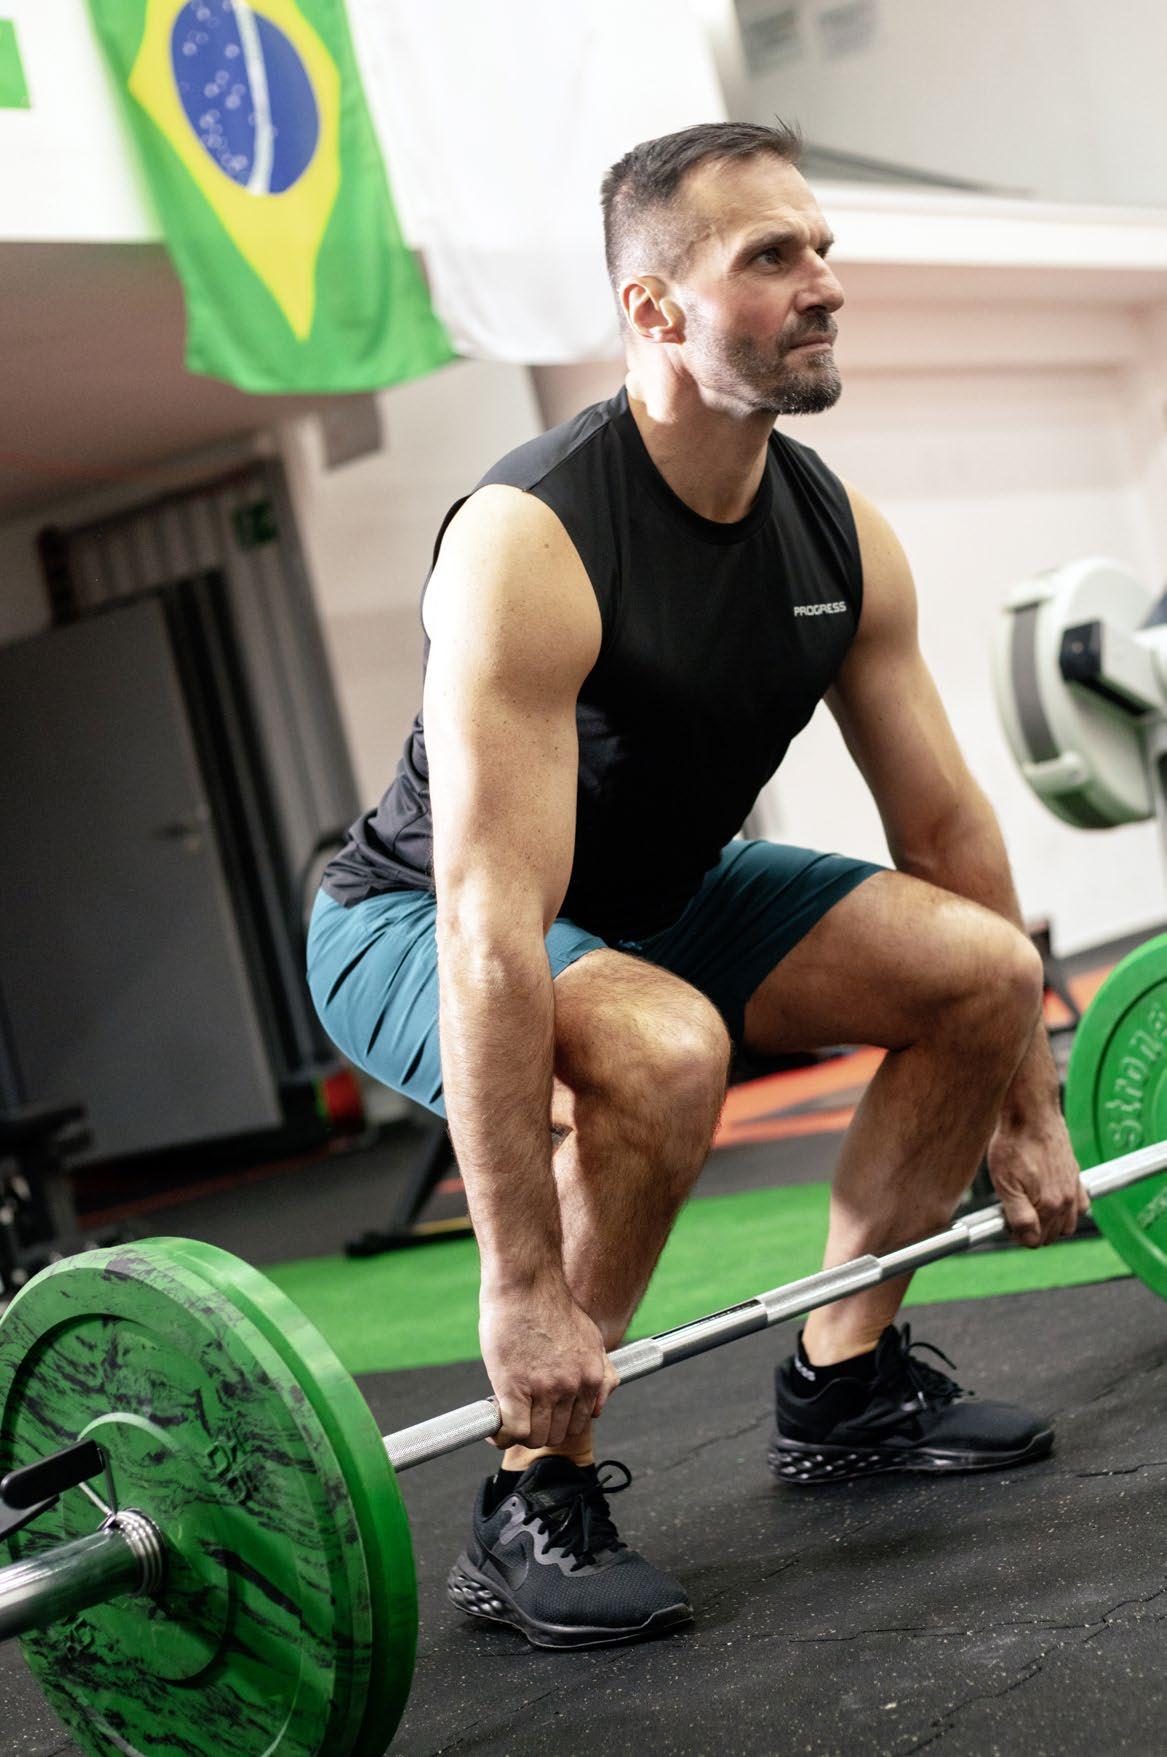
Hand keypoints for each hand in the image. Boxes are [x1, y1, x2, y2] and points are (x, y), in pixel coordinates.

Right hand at [479, 1275, 620, 1449]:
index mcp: (592, 1376)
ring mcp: (546, 1389)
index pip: (578, 1424)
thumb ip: (599, 1371)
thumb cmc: (548, 1304)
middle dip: (538, 1428)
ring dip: (518, 1431)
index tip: (540, 1414)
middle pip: (557, 1435)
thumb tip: (600, 1403)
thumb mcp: (589, 1337)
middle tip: (521, 1412)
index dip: (556, 1422)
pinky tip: (494, 1425)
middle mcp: (574, 1386)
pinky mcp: (516, 1388)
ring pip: (535, 1437)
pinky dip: (500, 1434)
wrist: (526, 1282)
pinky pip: (512, 1431)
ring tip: (506, 1415)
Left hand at [987, 1108, 1089, 1247]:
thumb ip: (1018, 1216)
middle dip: (1032, 1228)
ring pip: (1066, 1225)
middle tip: (1014, 1209)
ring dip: (1049, 1222)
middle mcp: (1066, 1200)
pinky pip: (1081, 1206)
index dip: (1016, 1233)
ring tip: (1030, 1203)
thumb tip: (1029, 1240)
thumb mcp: (1005, 1183)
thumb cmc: (1013, 1144)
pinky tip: (1051, 1198)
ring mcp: (1074, 1188)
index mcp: (1049, 1205)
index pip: (1035, 1240)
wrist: (1030, 1114)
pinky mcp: (1077, 1177)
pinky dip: (1068, 1209)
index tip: (1005, 1218)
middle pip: (1051, 1235)